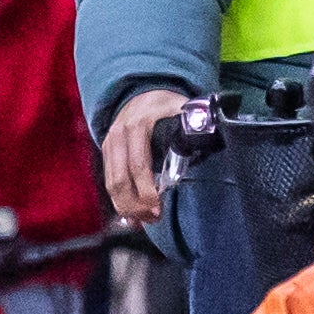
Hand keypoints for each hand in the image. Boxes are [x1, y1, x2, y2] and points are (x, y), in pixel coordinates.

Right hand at [99, 89, 191, 225]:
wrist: (140, 93)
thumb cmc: (165, 104)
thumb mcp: (181, 107)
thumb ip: (194, 121)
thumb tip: (207, 134)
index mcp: (138, 126)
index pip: (139, 165)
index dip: (146, 189)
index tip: (157, 207)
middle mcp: (119, 136)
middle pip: (120, 179)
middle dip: (135, 204)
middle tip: (153, 218)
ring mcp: (109, 145)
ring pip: (111, 184)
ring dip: (126, 207)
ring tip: (144, 221)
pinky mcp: (105, 153)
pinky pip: (108, 181)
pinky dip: (118, 201)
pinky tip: (129, 216)